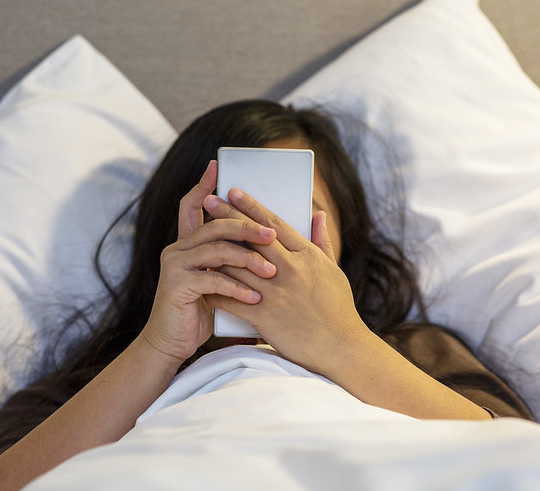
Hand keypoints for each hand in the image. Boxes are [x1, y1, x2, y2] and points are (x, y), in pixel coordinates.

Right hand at [141, 162, 277, 364]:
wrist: (172, 343)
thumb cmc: (202, 311)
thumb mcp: (219, 280)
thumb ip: (232, 259)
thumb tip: (265, 236)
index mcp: (188, 243)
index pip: (193, 206)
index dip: (203, 185)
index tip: (216, 167)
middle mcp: (178, 249)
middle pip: (214, 225)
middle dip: (246, 226)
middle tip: (271, 234)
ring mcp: (175, 266)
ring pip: (217, 250)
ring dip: (248, 260)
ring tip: (271, 271)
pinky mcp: (176, 286)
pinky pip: (213, 280)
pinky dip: (237, 289)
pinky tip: (256, 297)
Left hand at [203, 188, 369, 374]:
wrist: (341, 348)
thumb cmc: (338, 310)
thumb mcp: (333, 270)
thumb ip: (322, 240)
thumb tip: (318, 213)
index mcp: (307, 256)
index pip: (274, 224)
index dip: (251, 206)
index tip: (234, 192)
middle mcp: (291, 270)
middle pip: (253, 237)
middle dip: (229, 217)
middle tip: (210, 200)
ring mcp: (277, 293)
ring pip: (239, 266)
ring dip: (216, 249)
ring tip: (199, 236)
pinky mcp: (267, 317)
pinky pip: (234, 299)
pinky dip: (217, 289)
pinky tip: (202, 279)